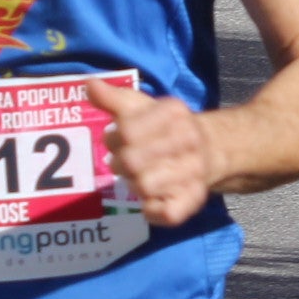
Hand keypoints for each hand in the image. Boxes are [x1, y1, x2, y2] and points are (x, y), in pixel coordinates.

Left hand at [88, 76, 218, 225]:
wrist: (211, 148)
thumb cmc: (164, 127)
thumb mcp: (139, 106)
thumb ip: (112, 98)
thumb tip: (88, 84)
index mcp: (173, 113)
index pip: (126, 131)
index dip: (113, 139)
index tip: (117, 139)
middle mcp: (188, 139)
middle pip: (131, 162)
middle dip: (119, 164)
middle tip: (125, 162)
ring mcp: (193, 171)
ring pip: (144, 187)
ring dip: (134, 185)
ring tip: (140, 177)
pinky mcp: (194, 198)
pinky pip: (165, 213)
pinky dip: (152, 210)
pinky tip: (151, 200)